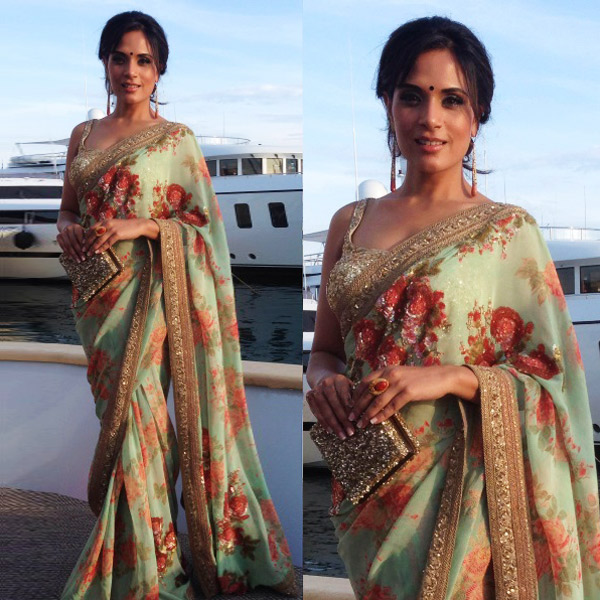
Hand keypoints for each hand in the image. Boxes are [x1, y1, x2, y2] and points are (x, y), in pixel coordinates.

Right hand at [56, 223, 84, 261]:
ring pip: (67, 245)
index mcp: (76, 227)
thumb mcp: (84, 232)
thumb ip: (85, 239)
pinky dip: (67, 252)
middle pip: (73, 242)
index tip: (86, 253)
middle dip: (78, 252)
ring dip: (73, 254)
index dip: (82, 246)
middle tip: (82, 259)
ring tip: (77, 260)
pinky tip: (71, 257)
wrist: (67, 225)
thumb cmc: (78, 231)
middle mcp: (68, 229)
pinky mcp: (58, 236)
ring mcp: (62, 233)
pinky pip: (62, 246)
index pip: (79, 238)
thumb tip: (88, 249)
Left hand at [82, 218, 147, 255]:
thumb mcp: (114, 224)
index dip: (86, 236)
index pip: (91, 229)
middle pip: (93, 234)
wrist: (138, 225)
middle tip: (83, 250)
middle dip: (87, 243)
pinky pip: (108, 243)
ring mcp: (112, 229)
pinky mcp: (118, 234)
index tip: (82, 243)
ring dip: (93, 247)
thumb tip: (98, 235)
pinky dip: (102, 248)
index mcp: (104, 221)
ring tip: (89, 253)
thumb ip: (106, 228)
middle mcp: (107, 224)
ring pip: (99, 239)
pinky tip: (98, 252)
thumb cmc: (126, 226)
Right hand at [306, 374, 354, 439]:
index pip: (344, 392)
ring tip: (342, 435)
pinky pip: (317, 412)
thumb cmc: (340, 386)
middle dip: (343, 420)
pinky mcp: (309, 397)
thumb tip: (359, 414)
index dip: (348, 403)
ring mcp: (316, 390)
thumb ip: (353, 397)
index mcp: (338, 379)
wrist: (323, 377)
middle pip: (335, 404)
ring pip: (325, 410)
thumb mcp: (349, 387)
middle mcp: (326, 383)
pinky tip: (330, 430)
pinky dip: (324, 423)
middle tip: (351, 432)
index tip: (353, 415)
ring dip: (334, 424)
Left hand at [349, 365, 465, 427]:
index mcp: (386, 369)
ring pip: (378, 400)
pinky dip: (382, 415)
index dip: (355, 395)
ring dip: (367, 413)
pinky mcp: (409, 392)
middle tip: (351, 417)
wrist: (441, 377)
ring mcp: (399, 383)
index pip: (364, 382)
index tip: (350, 406)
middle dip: (358, 406)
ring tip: (361, 423)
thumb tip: (372, 394)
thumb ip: (386, 381)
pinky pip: (391, 406)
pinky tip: (375, 422)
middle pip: (368, 392)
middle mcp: (390, 374)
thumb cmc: (420, 378)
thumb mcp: (400, 375)